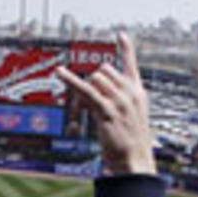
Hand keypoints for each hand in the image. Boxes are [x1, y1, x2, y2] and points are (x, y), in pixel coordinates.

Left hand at [55, 33, 155, 175]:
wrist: (135, 162)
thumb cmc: (130, 144)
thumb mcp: (131, 117)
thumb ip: (119, 100)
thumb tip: (98, 89)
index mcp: (138, 93)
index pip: (132, 65)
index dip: (126, 49)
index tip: (121, 34)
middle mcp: (130, 93)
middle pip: (104, 71)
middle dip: (93, 82)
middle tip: (89, 101)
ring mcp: (119, 101)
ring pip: (95, 79)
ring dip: (84, 90)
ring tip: (86, 109)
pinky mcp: (106, 110)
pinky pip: (85, 89)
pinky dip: (70, 80)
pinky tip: (59, 73)